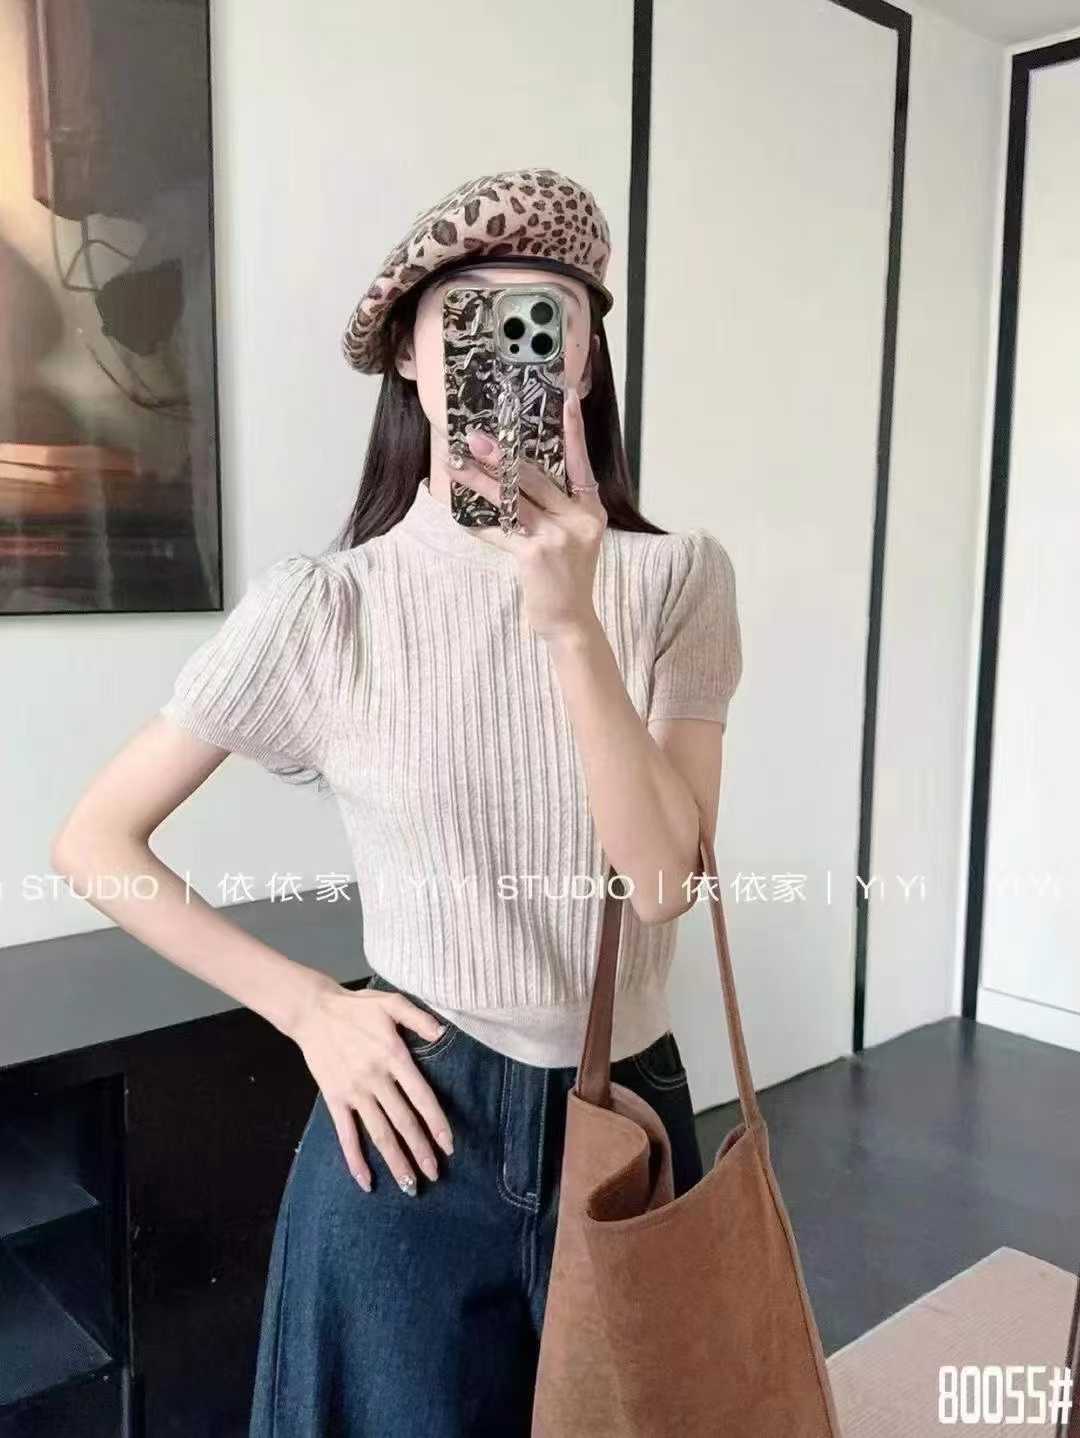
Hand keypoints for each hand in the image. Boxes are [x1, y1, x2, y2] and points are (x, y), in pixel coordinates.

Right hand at [290, 977, 453, 1195]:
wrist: (314, 1011)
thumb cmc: (357, 1007)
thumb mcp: (392, 1003)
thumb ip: (419, 1018)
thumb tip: (443, 1033)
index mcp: (393, 1056)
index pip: (421, 1096)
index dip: (436, 1122)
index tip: (448, 1145)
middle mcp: (376, 1079)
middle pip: (403, 1122)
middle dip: (420, 1151)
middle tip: (435, 1175)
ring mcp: (354, 1092)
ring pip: (379, 1133)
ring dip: (395, 1161)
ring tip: (410, 1186)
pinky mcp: (335, 1099)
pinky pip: (346, 1134)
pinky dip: (355, 1160)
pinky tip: (366, 1181)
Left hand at [455, 386, 606, 641]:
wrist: (570, 620)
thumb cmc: (567, 576)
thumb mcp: (574, 537)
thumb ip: (557, 507)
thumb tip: (518, 476)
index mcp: (591, 510)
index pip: (581, 462)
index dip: (573, 430)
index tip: (567, 397)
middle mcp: (578, 520)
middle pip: (536, 477)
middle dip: (503, 456)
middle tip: (477, 437)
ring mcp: (557, 537)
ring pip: (512, 500)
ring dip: (481, 482)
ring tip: (458, 465)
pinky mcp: (534, 555)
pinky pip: (499, 530)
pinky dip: (477, 522)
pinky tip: (459, 511)